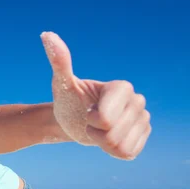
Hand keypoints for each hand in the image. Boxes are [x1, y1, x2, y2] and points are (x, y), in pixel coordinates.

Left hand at [41, 32, 150, 159]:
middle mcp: (137, 101)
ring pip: (120, 145)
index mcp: (122, 87)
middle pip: (113, 133)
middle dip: (95, 132)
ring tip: (98, 130)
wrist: (72, 121)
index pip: (107, 117)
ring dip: (102, 142)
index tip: (86, 110)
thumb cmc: (68, 101)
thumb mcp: (62, 83)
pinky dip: (112, 151)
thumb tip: (47, 35)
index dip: (93, 120)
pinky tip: (107, 139)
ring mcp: (142, 119)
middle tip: (89, 121)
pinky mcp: (142, 136)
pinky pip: (127, 153)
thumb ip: (59, 61)